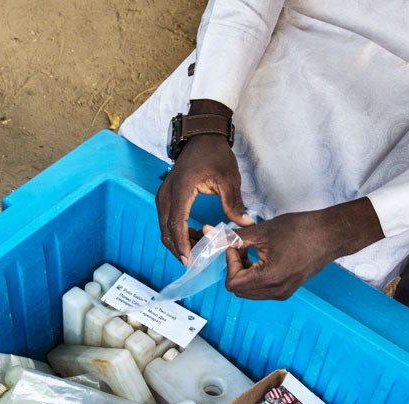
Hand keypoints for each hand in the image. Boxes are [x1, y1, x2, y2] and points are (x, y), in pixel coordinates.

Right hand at [157, 103, 253, 262]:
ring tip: (198, 250)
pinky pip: (167, 220)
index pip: (177, 223)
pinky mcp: (165, 197)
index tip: (190, 260)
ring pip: (165, 227)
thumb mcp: (228, 178)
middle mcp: (166, 194)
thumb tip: (245, 225)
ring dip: (178, 242)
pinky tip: (194, 236)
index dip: (182, 244)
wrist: (202, 137)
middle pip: (166, 230)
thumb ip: (234, 203)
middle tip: (195, 262)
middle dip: (179, 248)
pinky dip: (177, 232)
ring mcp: (163, 196)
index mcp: (181, 189)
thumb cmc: (215, 154)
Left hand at [224, 198, 385, 300]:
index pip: (232, 283)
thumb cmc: (302, 229)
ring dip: (244, 272)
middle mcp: (276, 291)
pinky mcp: (287, 289)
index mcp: (269, 279)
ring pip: (249, 291)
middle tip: (241, 247)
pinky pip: (261, 289)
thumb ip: (235, 236)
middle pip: (238, 290)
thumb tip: (211, 234)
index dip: (229, 263)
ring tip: (253, 250)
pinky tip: (262, 257)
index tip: (235, 245)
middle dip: (235, 268)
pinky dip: (255, 275)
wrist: (332, 234)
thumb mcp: (263, 231)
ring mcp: (283, 293)